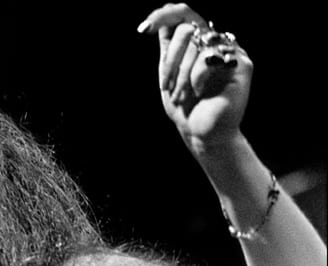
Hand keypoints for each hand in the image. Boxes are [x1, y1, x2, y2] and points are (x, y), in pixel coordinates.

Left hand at [139, 4, 252, 151]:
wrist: (199, 132)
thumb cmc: (184, 107)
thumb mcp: (167, 75)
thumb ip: (167, 49)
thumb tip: (158, 23)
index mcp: (198, 42)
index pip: (183, 15)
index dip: (163, 16)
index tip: (143, 29)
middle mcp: (215, 42)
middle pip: (186, 29)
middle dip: (170, 60)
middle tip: (167, 87)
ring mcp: (230, 51)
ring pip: (197, 44)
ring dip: (181, 75)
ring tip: (181, 95)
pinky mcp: (241, 64)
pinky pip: (209, 59)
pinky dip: (196, 78)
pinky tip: (199, 92)